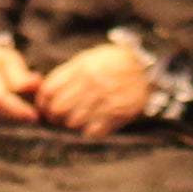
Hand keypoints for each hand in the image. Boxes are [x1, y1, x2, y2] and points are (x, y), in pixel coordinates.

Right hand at [0, 35, 47, 127]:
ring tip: (25, 118)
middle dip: (16, 120)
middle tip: (35, 119)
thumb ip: (21, 76)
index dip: (17, 110)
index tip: (35, 116)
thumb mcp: (11, 62)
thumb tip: (36, 84)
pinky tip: (12, 120)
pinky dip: (1, 126)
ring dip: (10, 125)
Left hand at [32, 39, 161, 136]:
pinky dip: (88, 132)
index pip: (50, 89)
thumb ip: (69, 72)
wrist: (150, 69)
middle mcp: (91, 83)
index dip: (42, 101)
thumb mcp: (91, 58)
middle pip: (58, 108)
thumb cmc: (116, 63)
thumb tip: (43, 89)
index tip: (44, 106)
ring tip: (74, 122)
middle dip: (54, 116)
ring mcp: (105, 99)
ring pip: (73, 122)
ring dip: (70, 125)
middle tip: (56, 118)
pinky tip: (91, 127)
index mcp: (82, 67)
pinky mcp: (117, 114)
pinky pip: (93, 132)